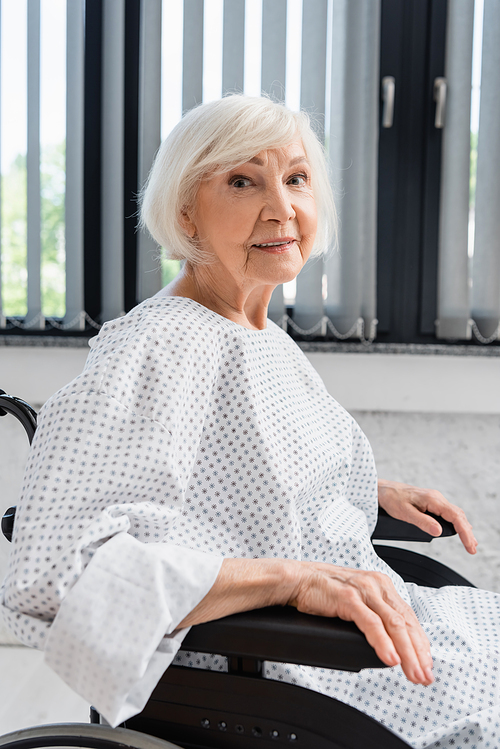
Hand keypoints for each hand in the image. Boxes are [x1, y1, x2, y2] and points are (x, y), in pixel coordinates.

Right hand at [289, 562, 433, 685]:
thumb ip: (374, 616)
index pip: (409, 618)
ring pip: (393, 624)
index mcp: (382, 586)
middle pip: (405, 623)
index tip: (426, 665)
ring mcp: (363, 591)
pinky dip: (383, 642)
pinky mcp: (348, 597)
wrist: (297, 579)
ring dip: (407, 653)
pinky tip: (390, 658)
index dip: (420, 644)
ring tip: (413, 673)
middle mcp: (377, 586)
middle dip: (418, 654)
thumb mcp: (357, 601)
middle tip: (424, 676)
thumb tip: (391, 644)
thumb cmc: (323, 592)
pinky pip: (371, 623)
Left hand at [377, 479, 476, 553]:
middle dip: (467, 532)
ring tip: (469, 542)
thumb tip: (439, 532)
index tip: (469, 546)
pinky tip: (458, 529)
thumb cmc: (391, 499)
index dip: (465, 532)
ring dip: (463, 527)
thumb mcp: (404, 513)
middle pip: (459, 516)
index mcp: (432, 499)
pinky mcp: (430, 502)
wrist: (382, 489)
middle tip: (472, 549)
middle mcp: (436, 498)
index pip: (455, 517)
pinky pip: (448, 512)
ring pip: (455, 513)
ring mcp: (434, 500)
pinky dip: (456, 522)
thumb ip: (422, 522)